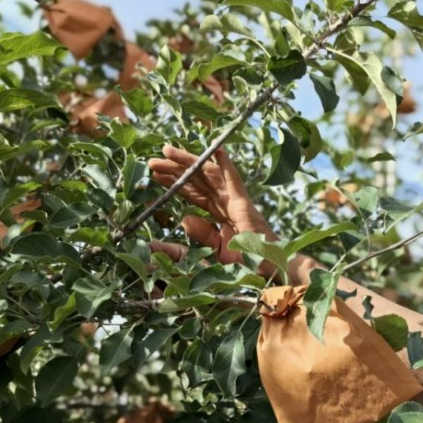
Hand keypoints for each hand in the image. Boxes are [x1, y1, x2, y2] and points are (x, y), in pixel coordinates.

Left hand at [147, 144, 318, 283]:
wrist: (269, 272)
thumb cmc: (247, 265)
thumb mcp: (216, 251)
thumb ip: (201, 235)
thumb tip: (184, 218)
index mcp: (220, 216)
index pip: (194, 194)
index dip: (175, 183)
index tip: (156, 176)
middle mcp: (227, 205)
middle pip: (198, 181)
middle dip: (176, 170)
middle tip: (153, 161)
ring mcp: (237, 204)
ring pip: (210, 177)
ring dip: (190, 161)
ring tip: (167, 151)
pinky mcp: (245, 207)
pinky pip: (234, 182)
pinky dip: (226, 165)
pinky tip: (216, 150)